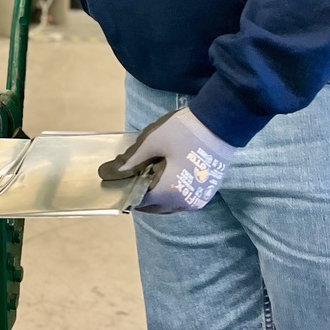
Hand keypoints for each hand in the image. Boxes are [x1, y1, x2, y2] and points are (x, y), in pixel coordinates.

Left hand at [98, 107, 234, 213]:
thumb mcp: (153, 141)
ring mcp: (198, 199)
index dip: (125, 190)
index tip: (117, 179)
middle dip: (140, 194)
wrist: (221, 123)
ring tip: (149, 173)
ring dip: (157, 195)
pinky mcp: (207, 192)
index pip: (139, 201)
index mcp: (169, 192)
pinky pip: (183, 200)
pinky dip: (171, 193)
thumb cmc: (184, 131)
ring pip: (169, 205)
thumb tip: (109, 173)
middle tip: (133, 175)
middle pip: (154, 207)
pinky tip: (167, 174)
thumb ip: (131, 160)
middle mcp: (184, 203)